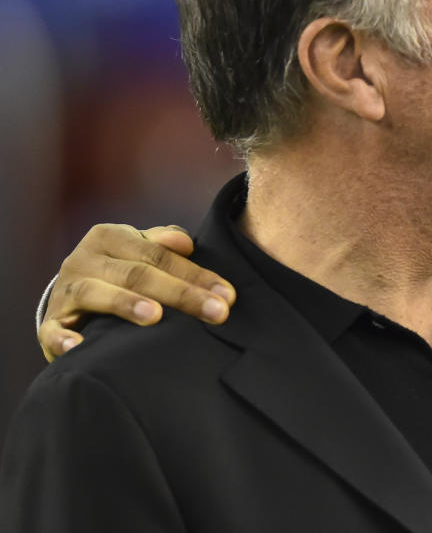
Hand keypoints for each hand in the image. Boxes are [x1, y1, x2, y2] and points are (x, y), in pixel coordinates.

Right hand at [38, 224, 235, 361]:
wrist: (69, 297)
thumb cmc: (119, 271)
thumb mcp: (138, 251)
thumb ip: (163, 244)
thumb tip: (186, 243)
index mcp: (109, 237)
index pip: (159, 255)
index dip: (195, 275)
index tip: (227, 295)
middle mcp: (84, 259)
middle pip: (137, 274)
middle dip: (180, 293)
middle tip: (215, 312)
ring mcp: (64, 291)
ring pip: (97, 293)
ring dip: (125, 304)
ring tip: (155, 317)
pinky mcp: (50, 323)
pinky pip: (53, 332)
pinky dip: (64, 339)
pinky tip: (80, 347)